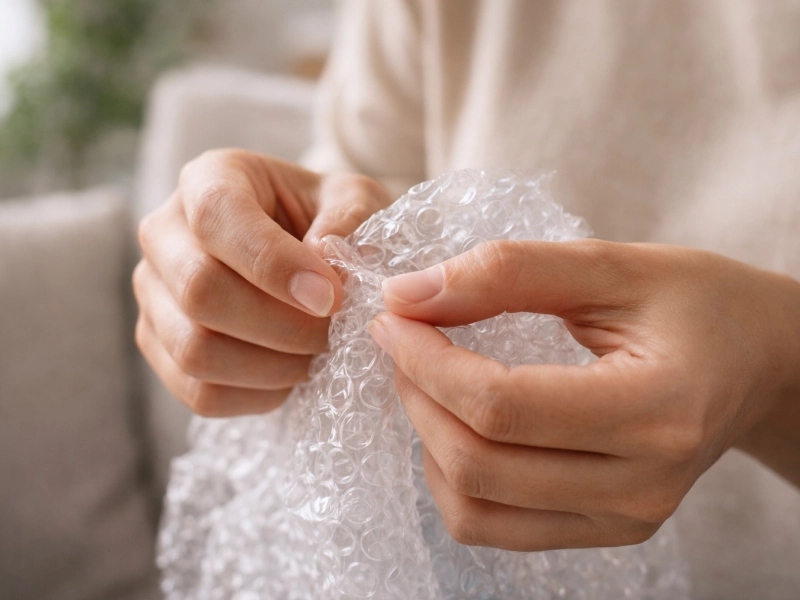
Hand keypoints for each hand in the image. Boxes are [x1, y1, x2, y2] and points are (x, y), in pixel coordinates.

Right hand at [134, 149, 389, 416]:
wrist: (306, 254)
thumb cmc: (329, 219)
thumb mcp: (356, 201)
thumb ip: (351, 218)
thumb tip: (323, 261)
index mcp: (209, 180)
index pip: (218, 217)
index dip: (274, 264)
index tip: (330, 297)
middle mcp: (164, 234)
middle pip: (200, 290)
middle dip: (281, 325)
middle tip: (334, 332)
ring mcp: (153, 295)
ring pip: (195, 350)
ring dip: (272, 365)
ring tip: (317, 353)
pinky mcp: (160, 346)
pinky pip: (199, 392)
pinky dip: (257, 395)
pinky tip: (292, 374)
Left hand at [369, 239, 799, 550]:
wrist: (760, 364)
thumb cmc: (699, 304)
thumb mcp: (613, 266)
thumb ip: (508, 273)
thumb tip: (408, 295)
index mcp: (657, 410)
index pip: (502, 406)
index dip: (427, 359)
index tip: (396, 317)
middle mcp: (642, 485)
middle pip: (479, 463)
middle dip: (418, 395)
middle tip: (405, 339)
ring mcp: (625, 519)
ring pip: (475, 508)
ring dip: (428, 439)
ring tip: (427, 379)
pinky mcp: (607, 530)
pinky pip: (495, 527)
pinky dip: (453, 477)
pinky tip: (456, 424)